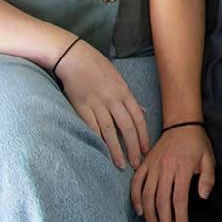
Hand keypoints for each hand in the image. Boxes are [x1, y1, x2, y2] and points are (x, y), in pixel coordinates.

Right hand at [55, 39, 150, 168]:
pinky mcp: (81, 106)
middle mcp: (113, 99)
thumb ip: (131, 98)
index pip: (138, 119)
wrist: (75, 57)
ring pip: (110, 131)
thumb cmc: (97, 68)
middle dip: (134, 147)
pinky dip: (97, 140)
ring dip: (116, 149)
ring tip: (121, 164)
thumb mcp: (119, 79)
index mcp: (124, 92)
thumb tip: (144, 111)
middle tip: (137, 163)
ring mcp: (97, 103)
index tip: (147, 151)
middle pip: (127, 127)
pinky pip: (91, 127)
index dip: (143, 136)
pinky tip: (101, 151)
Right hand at [131, 126, 215, 221]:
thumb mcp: (209, 159)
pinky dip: (135, 198)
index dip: (180, 217)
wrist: (182, 124)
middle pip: (162, 200)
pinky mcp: (145, 163)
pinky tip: (140, 211)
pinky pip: (136, 183)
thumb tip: (202, 197)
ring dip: (150, 215)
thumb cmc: (197, 143)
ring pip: (147, 195)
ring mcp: (153, 165)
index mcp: (183, 167)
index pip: (179, 198)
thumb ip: (207, 179)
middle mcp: (166, 167)